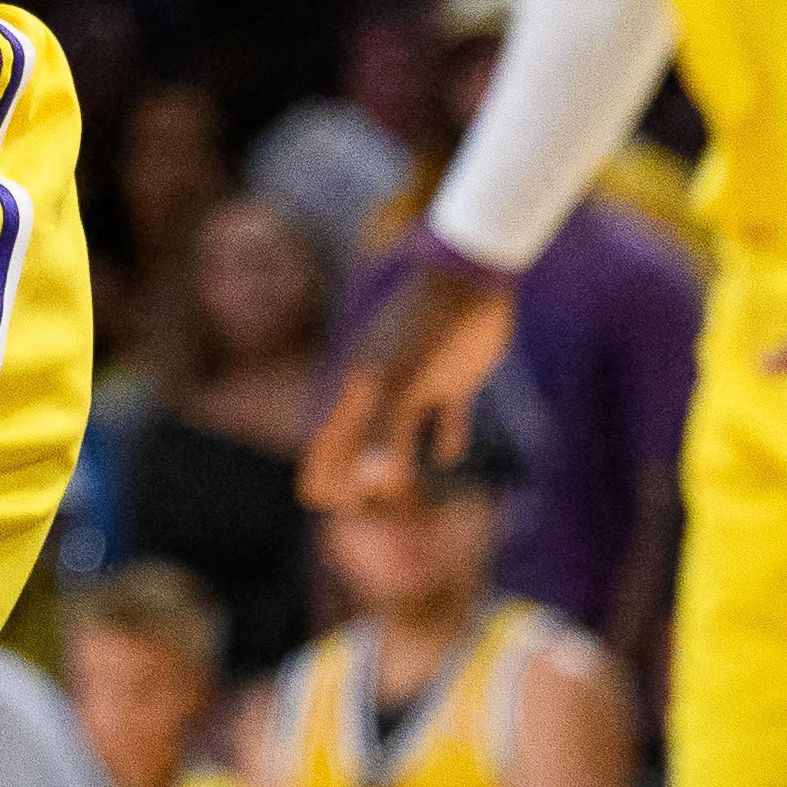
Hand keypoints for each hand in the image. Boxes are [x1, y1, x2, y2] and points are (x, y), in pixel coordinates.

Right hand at [301, 248, 517, 509]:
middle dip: (354, 474)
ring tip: (391, 489)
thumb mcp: (406, 380)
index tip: (315, 500)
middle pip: (361, 437)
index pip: (333, 435)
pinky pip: (444, 415)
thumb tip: (372, 483)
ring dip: (395, 462)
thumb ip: (387, 431)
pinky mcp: (453, 377)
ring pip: (399, 432)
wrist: (471, 276)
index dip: (324, 468)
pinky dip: (444, 437)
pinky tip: (448, 453)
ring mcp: (418, 381)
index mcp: (363, 384)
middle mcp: (385, 385)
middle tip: (350, 509)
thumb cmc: (431, 325)